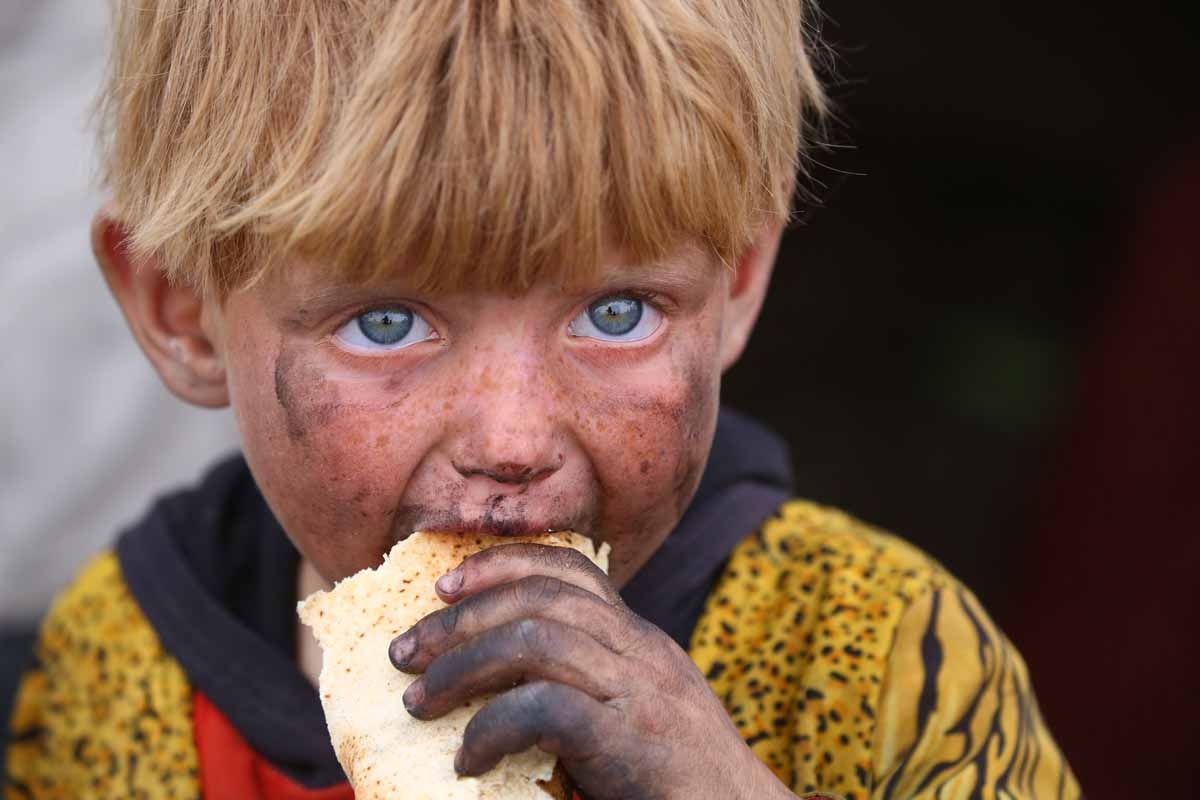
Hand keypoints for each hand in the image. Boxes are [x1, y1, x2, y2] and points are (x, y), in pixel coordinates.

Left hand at [388, 543, 795, 799]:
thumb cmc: (679, 785)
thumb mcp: (636, 719)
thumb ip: (586, 690)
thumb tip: (500, 691)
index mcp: (641, 642)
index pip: (571, 570)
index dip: (501, 564)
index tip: (445, 586)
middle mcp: (642, 652)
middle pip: (540, 597)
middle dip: (461, 617)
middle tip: (406, 651)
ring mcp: (639, 691)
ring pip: (535, 640)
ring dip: (462, 666)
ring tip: (418, 702)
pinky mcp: (629, 739)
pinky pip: (544, 707)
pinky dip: (492, 726)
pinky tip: (467, 758)